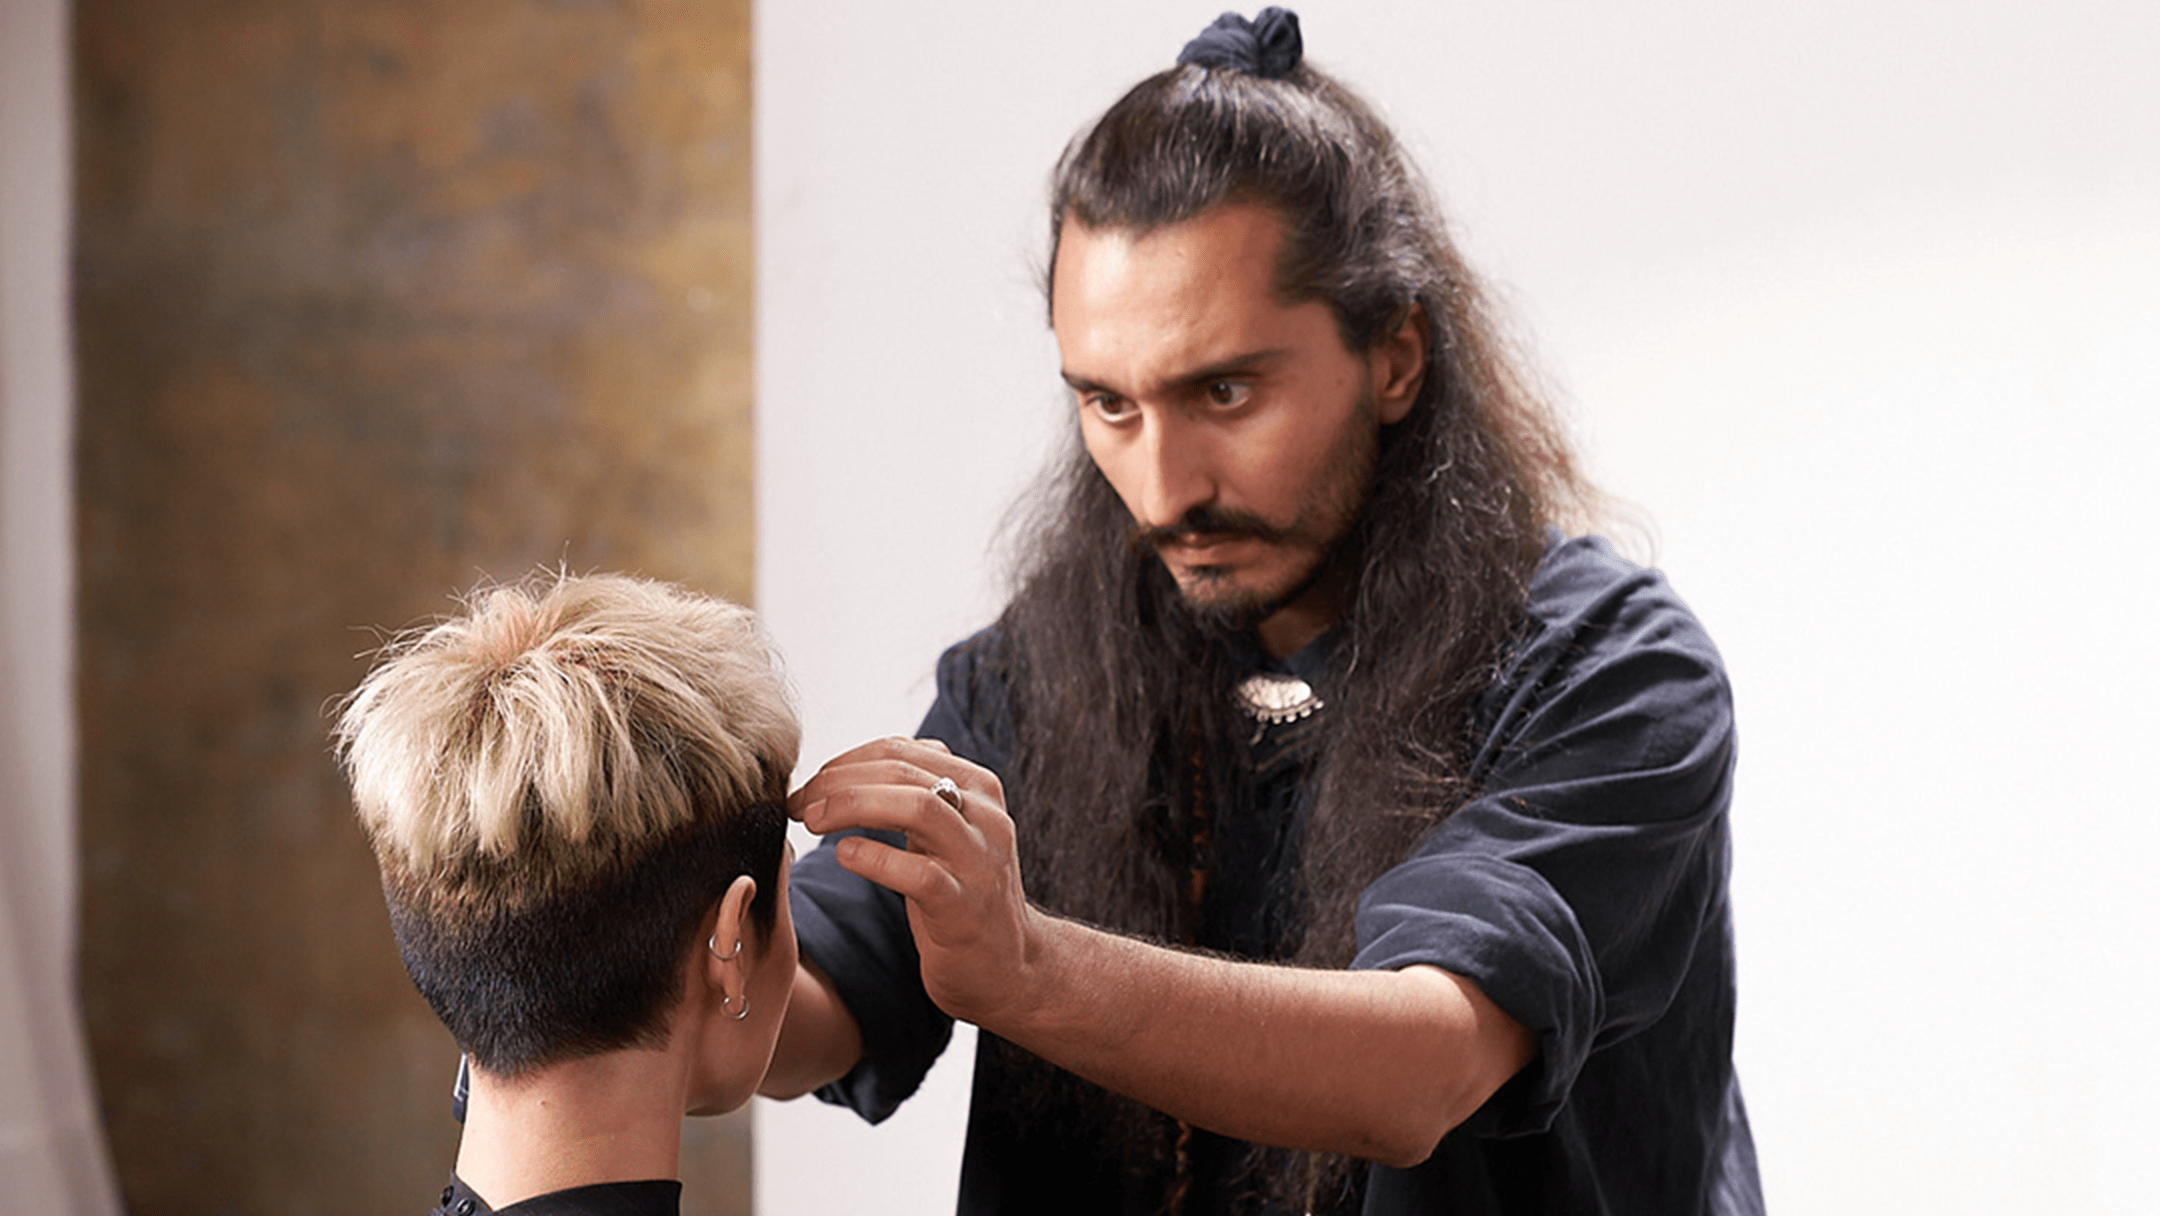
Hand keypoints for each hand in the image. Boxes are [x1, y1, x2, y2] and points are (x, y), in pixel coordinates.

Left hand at [790, 737, 1041, 1026]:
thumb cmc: (959, 896)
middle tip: (798, 804)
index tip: (807, 788)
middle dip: (838, 781)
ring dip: (853, 805)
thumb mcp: (943, 835)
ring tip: (812, 820)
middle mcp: (985, 815)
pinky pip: (918, 873)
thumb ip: (909, 798)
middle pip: (902, 770)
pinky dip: (873, 857)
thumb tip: (838, 773)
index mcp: (978, 787)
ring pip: (917, 807)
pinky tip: (844, 855)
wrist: (1009, 967)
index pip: (901, 750)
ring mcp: (979, 860)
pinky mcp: (966, 906)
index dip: (843, 762)